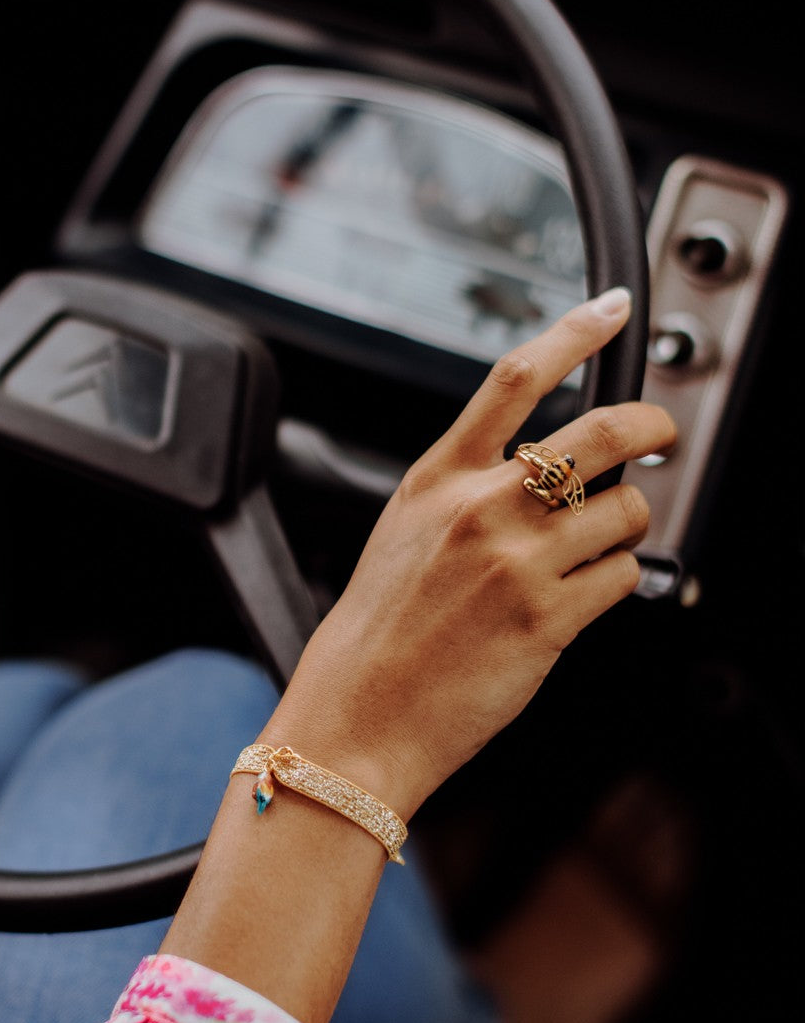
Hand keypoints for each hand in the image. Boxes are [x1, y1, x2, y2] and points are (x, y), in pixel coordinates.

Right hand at [264, 287, 673, 817]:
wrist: (361, 712)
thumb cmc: (380, 628)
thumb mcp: (406, 529)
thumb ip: (466, 486)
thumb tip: (540, 462)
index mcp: (439, 477)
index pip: (515, 378)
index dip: (574, 332)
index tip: (609, 310)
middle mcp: (481, 508)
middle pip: (601, 433)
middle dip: (653, 426)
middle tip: (661, 433)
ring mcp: (517, 562)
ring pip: (625, 511)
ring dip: (630, 524)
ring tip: (600, 546)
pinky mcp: (547, 619)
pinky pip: (623, 578)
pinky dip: (618, 582)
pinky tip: (583, 597)